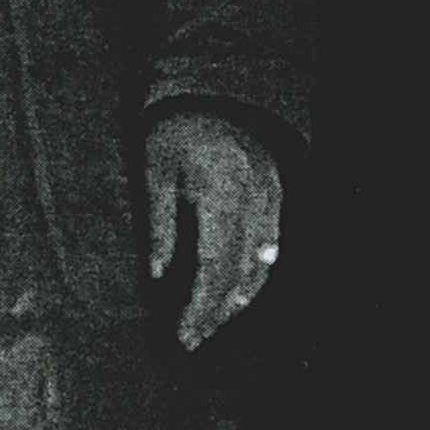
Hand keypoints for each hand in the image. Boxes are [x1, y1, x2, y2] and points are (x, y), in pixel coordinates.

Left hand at [142, 110, 283, 351]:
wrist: (212, 90)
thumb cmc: (173, 131)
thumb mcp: (153, 172)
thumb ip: (158, 224)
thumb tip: (156, 275)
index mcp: (220, 195)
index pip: (213, 266)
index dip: (199, 306)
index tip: (183, 333)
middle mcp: (252, 200)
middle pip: (240, 273)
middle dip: (216, 312)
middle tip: (192, 339)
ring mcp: (269, 197)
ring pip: (262, 264)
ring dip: (238, 299)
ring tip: (212, 323)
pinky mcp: (276, 193)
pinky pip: (272, 245)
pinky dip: (257, 273)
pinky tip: (239, 293)